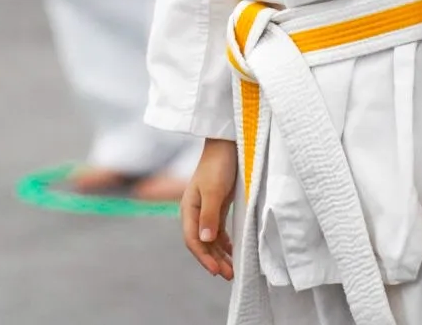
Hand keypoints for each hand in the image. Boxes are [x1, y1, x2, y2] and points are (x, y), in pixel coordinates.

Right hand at [182, 138, 237, 280]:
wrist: (227, 145)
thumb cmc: (218, 165)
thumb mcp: (214, 190)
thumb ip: (209, 216)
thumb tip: (205, 241)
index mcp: (189, 208)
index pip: (193, 240)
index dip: (204, 257)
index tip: (217, 271)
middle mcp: (195, 212)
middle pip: (202, 243)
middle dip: (213, 261)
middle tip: (229, 276)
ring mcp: (206, 210)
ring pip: (210, 239)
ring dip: (220, 255)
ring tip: (232, 270)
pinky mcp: (217, 206)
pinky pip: (218, 231)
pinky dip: (224, 244)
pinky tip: (232, 252)